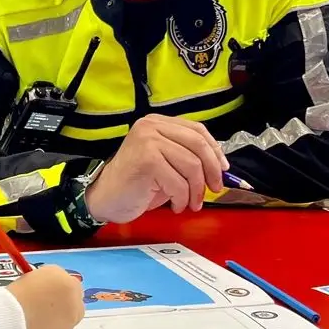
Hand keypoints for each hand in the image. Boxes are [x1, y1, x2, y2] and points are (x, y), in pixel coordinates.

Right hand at [6, 265, 84, 328]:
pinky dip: (53, 327)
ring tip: (41, 315)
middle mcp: (76, 300)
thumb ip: (51, 278)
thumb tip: (52, 285)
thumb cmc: (21, 292)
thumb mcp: (37, 274)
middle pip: (76, 301)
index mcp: (69, 282)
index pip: (72, 283)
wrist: (13, 314)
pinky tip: (39, 324)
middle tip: (49, 303)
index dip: (61, 287)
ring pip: (70, 316)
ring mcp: (71, 319)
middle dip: (66, 302)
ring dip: (60, 315)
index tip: (52, 290)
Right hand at [84, 114, 228, 222]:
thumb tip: (220, 166)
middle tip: (214, 189)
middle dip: (212, 171)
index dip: (215, 151)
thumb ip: (186, 156)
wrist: (105, 198)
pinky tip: (175, 205)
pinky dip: (182, 199)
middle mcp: (151, 127)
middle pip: (198, 145)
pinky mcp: (146, 160)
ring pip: (191, 166)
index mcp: (157, 122)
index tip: (223, 169)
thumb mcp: (165, 163)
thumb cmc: (135, 184)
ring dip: (196, 190)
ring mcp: (147, 141)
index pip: (197, 130)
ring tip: (190, 203)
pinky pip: (178, 183)